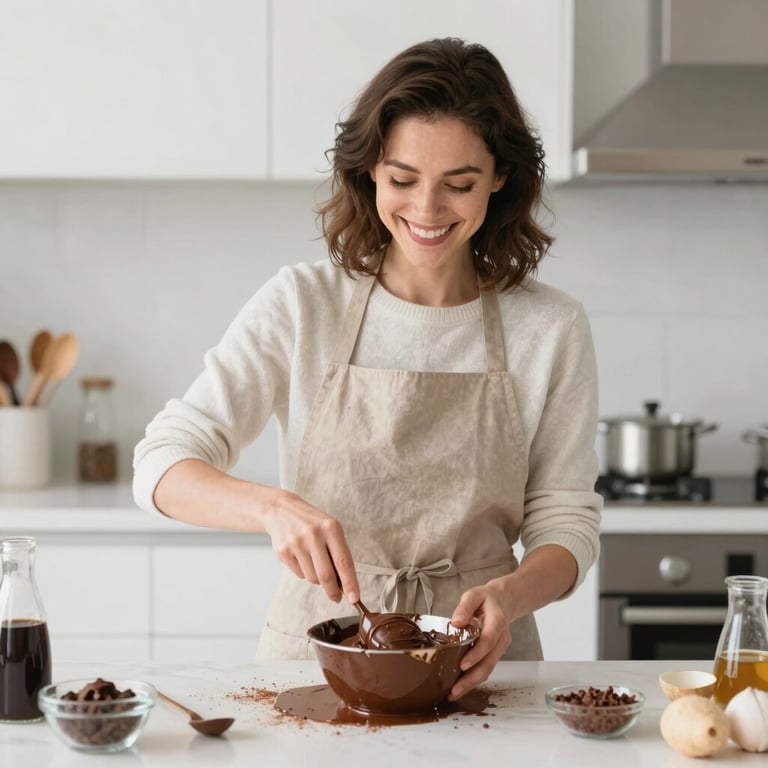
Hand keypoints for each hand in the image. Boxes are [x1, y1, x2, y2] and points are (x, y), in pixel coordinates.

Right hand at [263, 489, 359, 603]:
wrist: (281, 511)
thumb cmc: (313, 523)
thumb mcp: (330, 529)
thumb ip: (339, 553)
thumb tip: (345, 585)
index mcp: (331, 528)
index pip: (343, 561)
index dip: (350, 583)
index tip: (354, 599)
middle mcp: (313, 535)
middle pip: (326, 575)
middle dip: (333, 591)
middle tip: (337, 597)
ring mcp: (296, 544)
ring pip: (312, 578)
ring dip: (317, 578)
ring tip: (315, 561)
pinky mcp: (283, 552)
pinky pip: (299, 575)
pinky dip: (304, 572)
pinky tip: (301, 557)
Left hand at [447, 582, 513, 700]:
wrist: (504, 601)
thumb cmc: (486, 599)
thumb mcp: (474, 595)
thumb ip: (465, 607)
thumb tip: (455, 622)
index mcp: (497, 621)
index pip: (488, 641)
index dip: (476, 654)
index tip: (462, 665)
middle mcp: (502, 638)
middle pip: (489, 662)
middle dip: (471, 678)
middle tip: (454, 690)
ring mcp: (500, 648)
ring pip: (488, 669)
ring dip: (472, 683)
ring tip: (454, 693)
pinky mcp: (496, 653)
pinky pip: (486, 668)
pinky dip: (475, 678)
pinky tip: (461, 686)